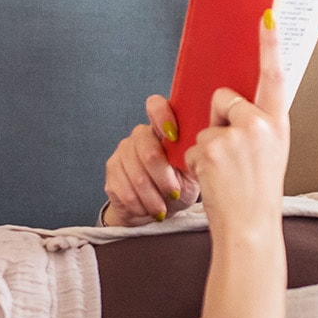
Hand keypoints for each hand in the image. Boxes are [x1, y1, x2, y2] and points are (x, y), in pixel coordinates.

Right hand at [102, 94, 198, 226]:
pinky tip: (147, 208)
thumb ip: (196, 155)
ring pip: (137, 176)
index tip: (174, 137)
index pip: (156, 106)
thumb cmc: (179, 187)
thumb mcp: (193, 171)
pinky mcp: (112, 171)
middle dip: (164, 178)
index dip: (163, 117)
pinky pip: (125, 190)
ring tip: (162, 207)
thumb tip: (205, 147)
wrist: (157, 210)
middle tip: (173, 192)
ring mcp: (123, 152)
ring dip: (152, 197)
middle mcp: (140, 136)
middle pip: (148, 151)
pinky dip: (140, 205)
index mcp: (162, 129)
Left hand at [183, 14, 289, 238]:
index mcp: (278, 124)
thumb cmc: (258, 192)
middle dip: (218, 121)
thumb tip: (232, 103)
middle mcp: (260, 124)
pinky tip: (215, 180)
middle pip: (224, 99)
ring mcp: (235, 136)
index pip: (275, 76)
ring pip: (205, 126)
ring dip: (207, 148)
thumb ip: (258, 126)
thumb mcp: (271, 153)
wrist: (250, 226)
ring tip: (226, 174)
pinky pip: (193, 145)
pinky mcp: (212, 147)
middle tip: (233, 157)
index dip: (270, 45)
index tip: (266, 15)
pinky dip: (196, 163)